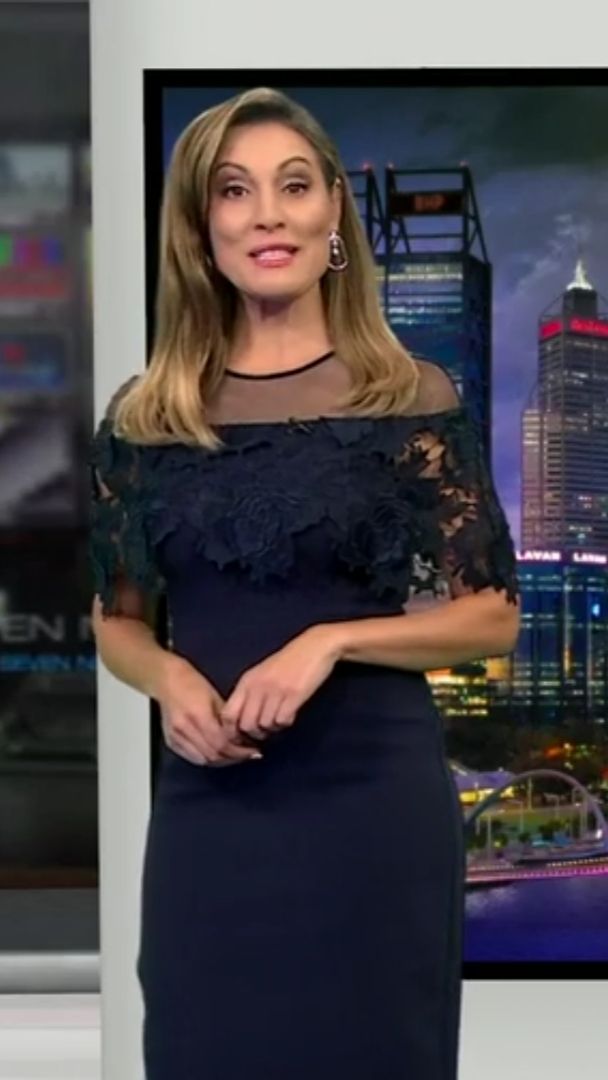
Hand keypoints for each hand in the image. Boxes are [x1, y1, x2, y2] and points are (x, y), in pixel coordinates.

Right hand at [159, 655, 263, 765]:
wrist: (166, 681)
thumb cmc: (192, 683)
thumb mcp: (215, 697)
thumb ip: (227, 719)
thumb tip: (243, 736)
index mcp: (198, 714)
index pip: (221, 743)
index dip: (239, 751)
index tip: (252, 750)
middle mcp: (185, 728)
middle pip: (212, 754)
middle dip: (233, 758)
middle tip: (247, 755)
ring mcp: (176, 736)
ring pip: (203, 760)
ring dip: (221, 761)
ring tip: (235, 756)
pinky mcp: (171, 742)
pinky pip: (192, 758)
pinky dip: (208, 759)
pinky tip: (218, 755)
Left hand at [219, 625, 341, 741]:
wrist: (314, 647)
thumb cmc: (288, 663)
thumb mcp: (261, 674)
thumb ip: (249, 694)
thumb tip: (240, 723)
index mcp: (246, 681)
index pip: (227, 714)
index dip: (232, 732)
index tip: (243, 737)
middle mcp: (257, 686)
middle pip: (246, 725)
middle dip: (255, 735)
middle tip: (265, 733)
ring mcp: (275, 690)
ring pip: (264, 725)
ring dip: (272, 729)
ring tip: (279, 720)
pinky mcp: (293, 694)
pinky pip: (282, 720)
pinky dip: (285, 722)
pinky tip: (290, 714)